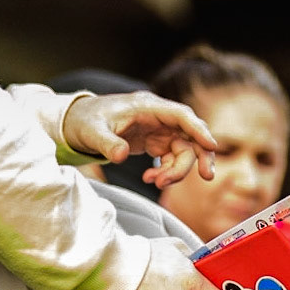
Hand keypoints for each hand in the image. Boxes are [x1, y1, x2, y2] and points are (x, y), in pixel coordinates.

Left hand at [62, 92, 218, 187]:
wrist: (78, 122)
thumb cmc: (86, 120)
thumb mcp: (92, 131)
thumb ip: (107, 143)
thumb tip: (120, 156)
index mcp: (147, 107)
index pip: (181, 115)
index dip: (199, 130)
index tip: (211, 146)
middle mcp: (158, 117)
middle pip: (190, 135)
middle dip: (198, 157)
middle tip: (205, 177)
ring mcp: (159, 129)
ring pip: (183, 150)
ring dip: (176, 170)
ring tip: (155, 182)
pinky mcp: (155, 141)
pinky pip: (171, 158)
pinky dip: (166, 171)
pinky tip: (150, 178)